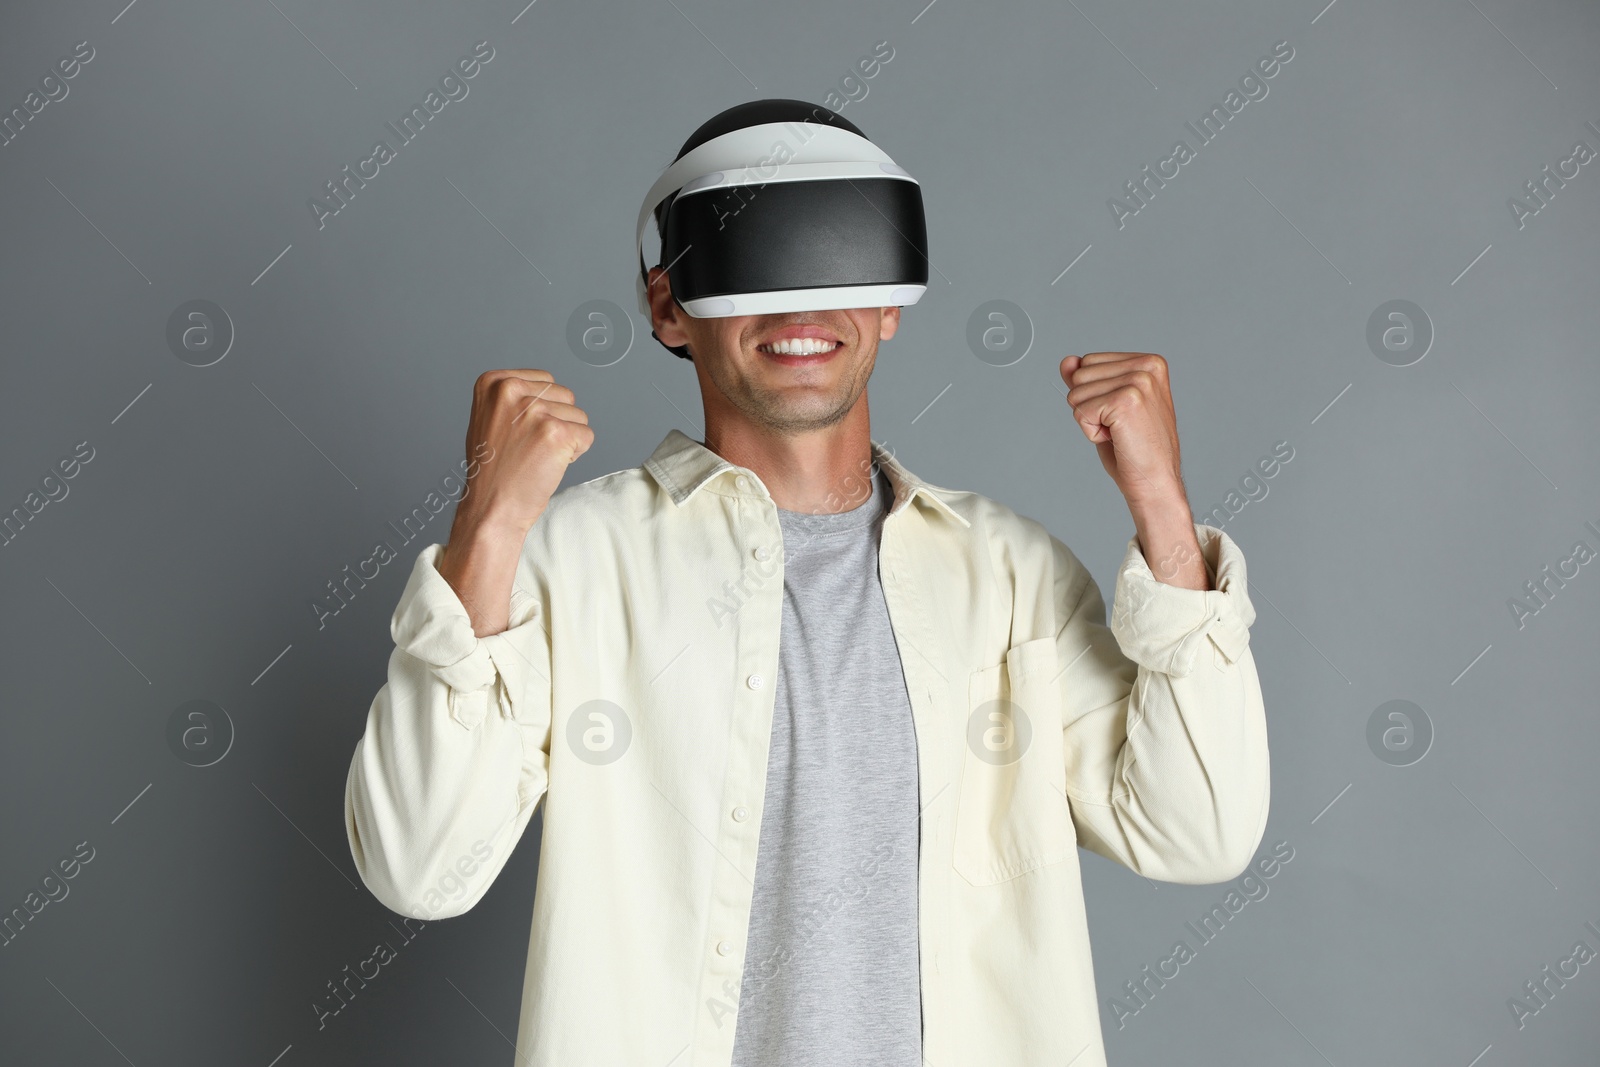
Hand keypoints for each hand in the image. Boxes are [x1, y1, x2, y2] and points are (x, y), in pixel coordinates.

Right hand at [450, 369, 593, 537]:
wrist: (491, 506)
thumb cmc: (493, 469)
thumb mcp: (490, 417)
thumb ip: (514, 397)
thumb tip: (547, 390)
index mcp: (494, 382)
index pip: (547, 382)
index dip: (542, 411)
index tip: (519, 433)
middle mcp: (511, 390)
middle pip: (565, 396)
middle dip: (557, 422)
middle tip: (529, 447)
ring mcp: (534, 411)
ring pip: (579, 416)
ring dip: (566, 439)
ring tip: (537, 456)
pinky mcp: (555, 433)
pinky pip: (587, 436)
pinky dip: (575, 454)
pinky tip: (549, 464)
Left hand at [1059, 351, 1183, 506]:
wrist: (1155, 481)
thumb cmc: (1136, 449)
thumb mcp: (1108, 406)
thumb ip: (1089, 380)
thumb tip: (1067, 361)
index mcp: (1149, 362)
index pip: (1088, 362)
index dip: (1095, 395)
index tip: (1122, 415)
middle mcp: (1147, 366)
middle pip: (1080, 375)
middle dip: (1090, 406)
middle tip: (1120, 427)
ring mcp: (1138, 382)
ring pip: (1076, 394)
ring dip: (1091, 420)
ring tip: (1120, 433)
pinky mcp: (1125, 401)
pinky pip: (1080, 412)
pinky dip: (1091, 433)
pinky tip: (1117, 439)